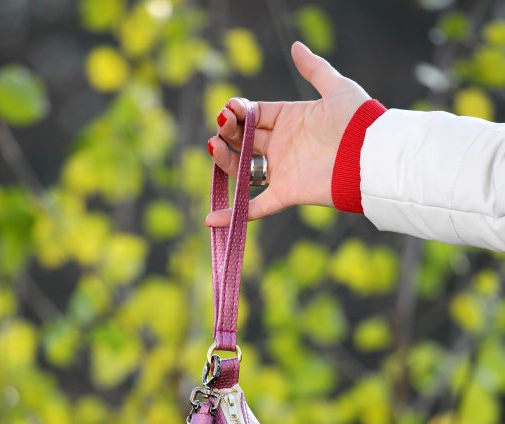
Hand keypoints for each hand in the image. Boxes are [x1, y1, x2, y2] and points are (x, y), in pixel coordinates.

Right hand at [205, 41, 368, 227]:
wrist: (370, 158)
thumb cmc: (357, 122)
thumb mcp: (336, 88)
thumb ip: (315, 69)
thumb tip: (296, 45)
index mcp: (291, 119)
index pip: (255, 114)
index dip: (239, 111)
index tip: (230, 109)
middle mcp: (283, 145)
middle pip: (244, 140)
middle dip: (228, 132)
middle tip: (220, 127)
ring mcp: (282, 170)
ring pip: (243, 169)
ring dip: (224, 161)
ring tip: (213, 147)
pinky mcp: (286, 193)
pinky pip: (256, 207)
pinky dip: (234, 215)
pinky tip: (211, 219)